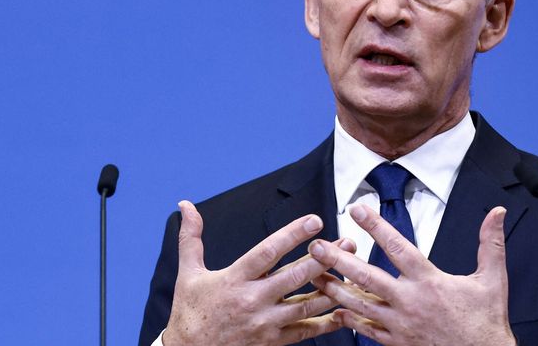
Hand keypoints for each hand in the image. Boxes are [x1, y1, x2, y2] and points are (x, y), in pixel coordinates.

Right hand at [163, 200, 355, 345]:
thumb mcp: (188, 272)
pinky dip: (325, 323)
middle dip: (324, 258)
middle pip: (294, 277)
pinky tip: (342, 311)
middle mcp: (252, 301)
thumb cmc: (191, 311)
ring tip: (351, 272)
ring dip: (331, 287)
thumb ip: (191, 237)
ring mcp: (264, 324)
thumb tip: (186, 206)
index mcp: (234, 279)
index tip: (314, 221)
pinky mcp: (271, 342)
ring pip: (306, 304)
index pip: (268, 252)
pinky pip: (304, 331)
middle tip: (346, 242)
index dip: (292, 235)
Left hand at [308, 204, 514, 345]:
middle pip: (366, 277)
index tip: (357, 209)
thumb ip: (490, 243)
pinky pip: (366, 331)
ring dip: (334, 289)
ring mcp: (400, 324)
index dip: (376, 226)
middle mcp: (410, 302)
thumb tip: (497, 213)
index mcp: (430, 281)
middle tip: (316, 247)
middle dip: (338, 261)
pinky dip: (349, 321)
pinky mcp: (397, 343)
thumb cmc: (486, 322)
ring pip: (359, 305)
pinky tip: (335, 311)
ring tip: (313, 275)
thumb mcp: (492, 279)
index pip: (397, 247)